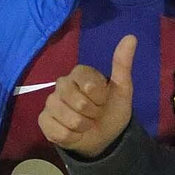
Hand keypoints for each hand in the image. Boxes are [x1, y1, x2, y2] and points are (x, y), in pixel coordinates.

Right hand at [38, 35, 137, 157]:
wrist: (104, 137)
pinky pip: (59, 131)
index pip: (88, 84)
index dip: (100, 97)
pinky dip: (72, 137)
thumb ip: (122, 64)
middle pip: (78, 102)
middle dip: (92, 113)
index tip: (103, 100)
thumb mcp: (122, 89)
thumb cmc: (111, 110)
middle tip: (95, 114)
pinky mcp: (43, 121)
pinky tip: (74, 134)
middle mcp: (61, 84)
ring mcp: (50, 103)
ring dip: (83, 127)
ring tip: (85, 124)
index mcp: (79, 73)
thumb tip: (131, 37)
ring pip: (68, 118)